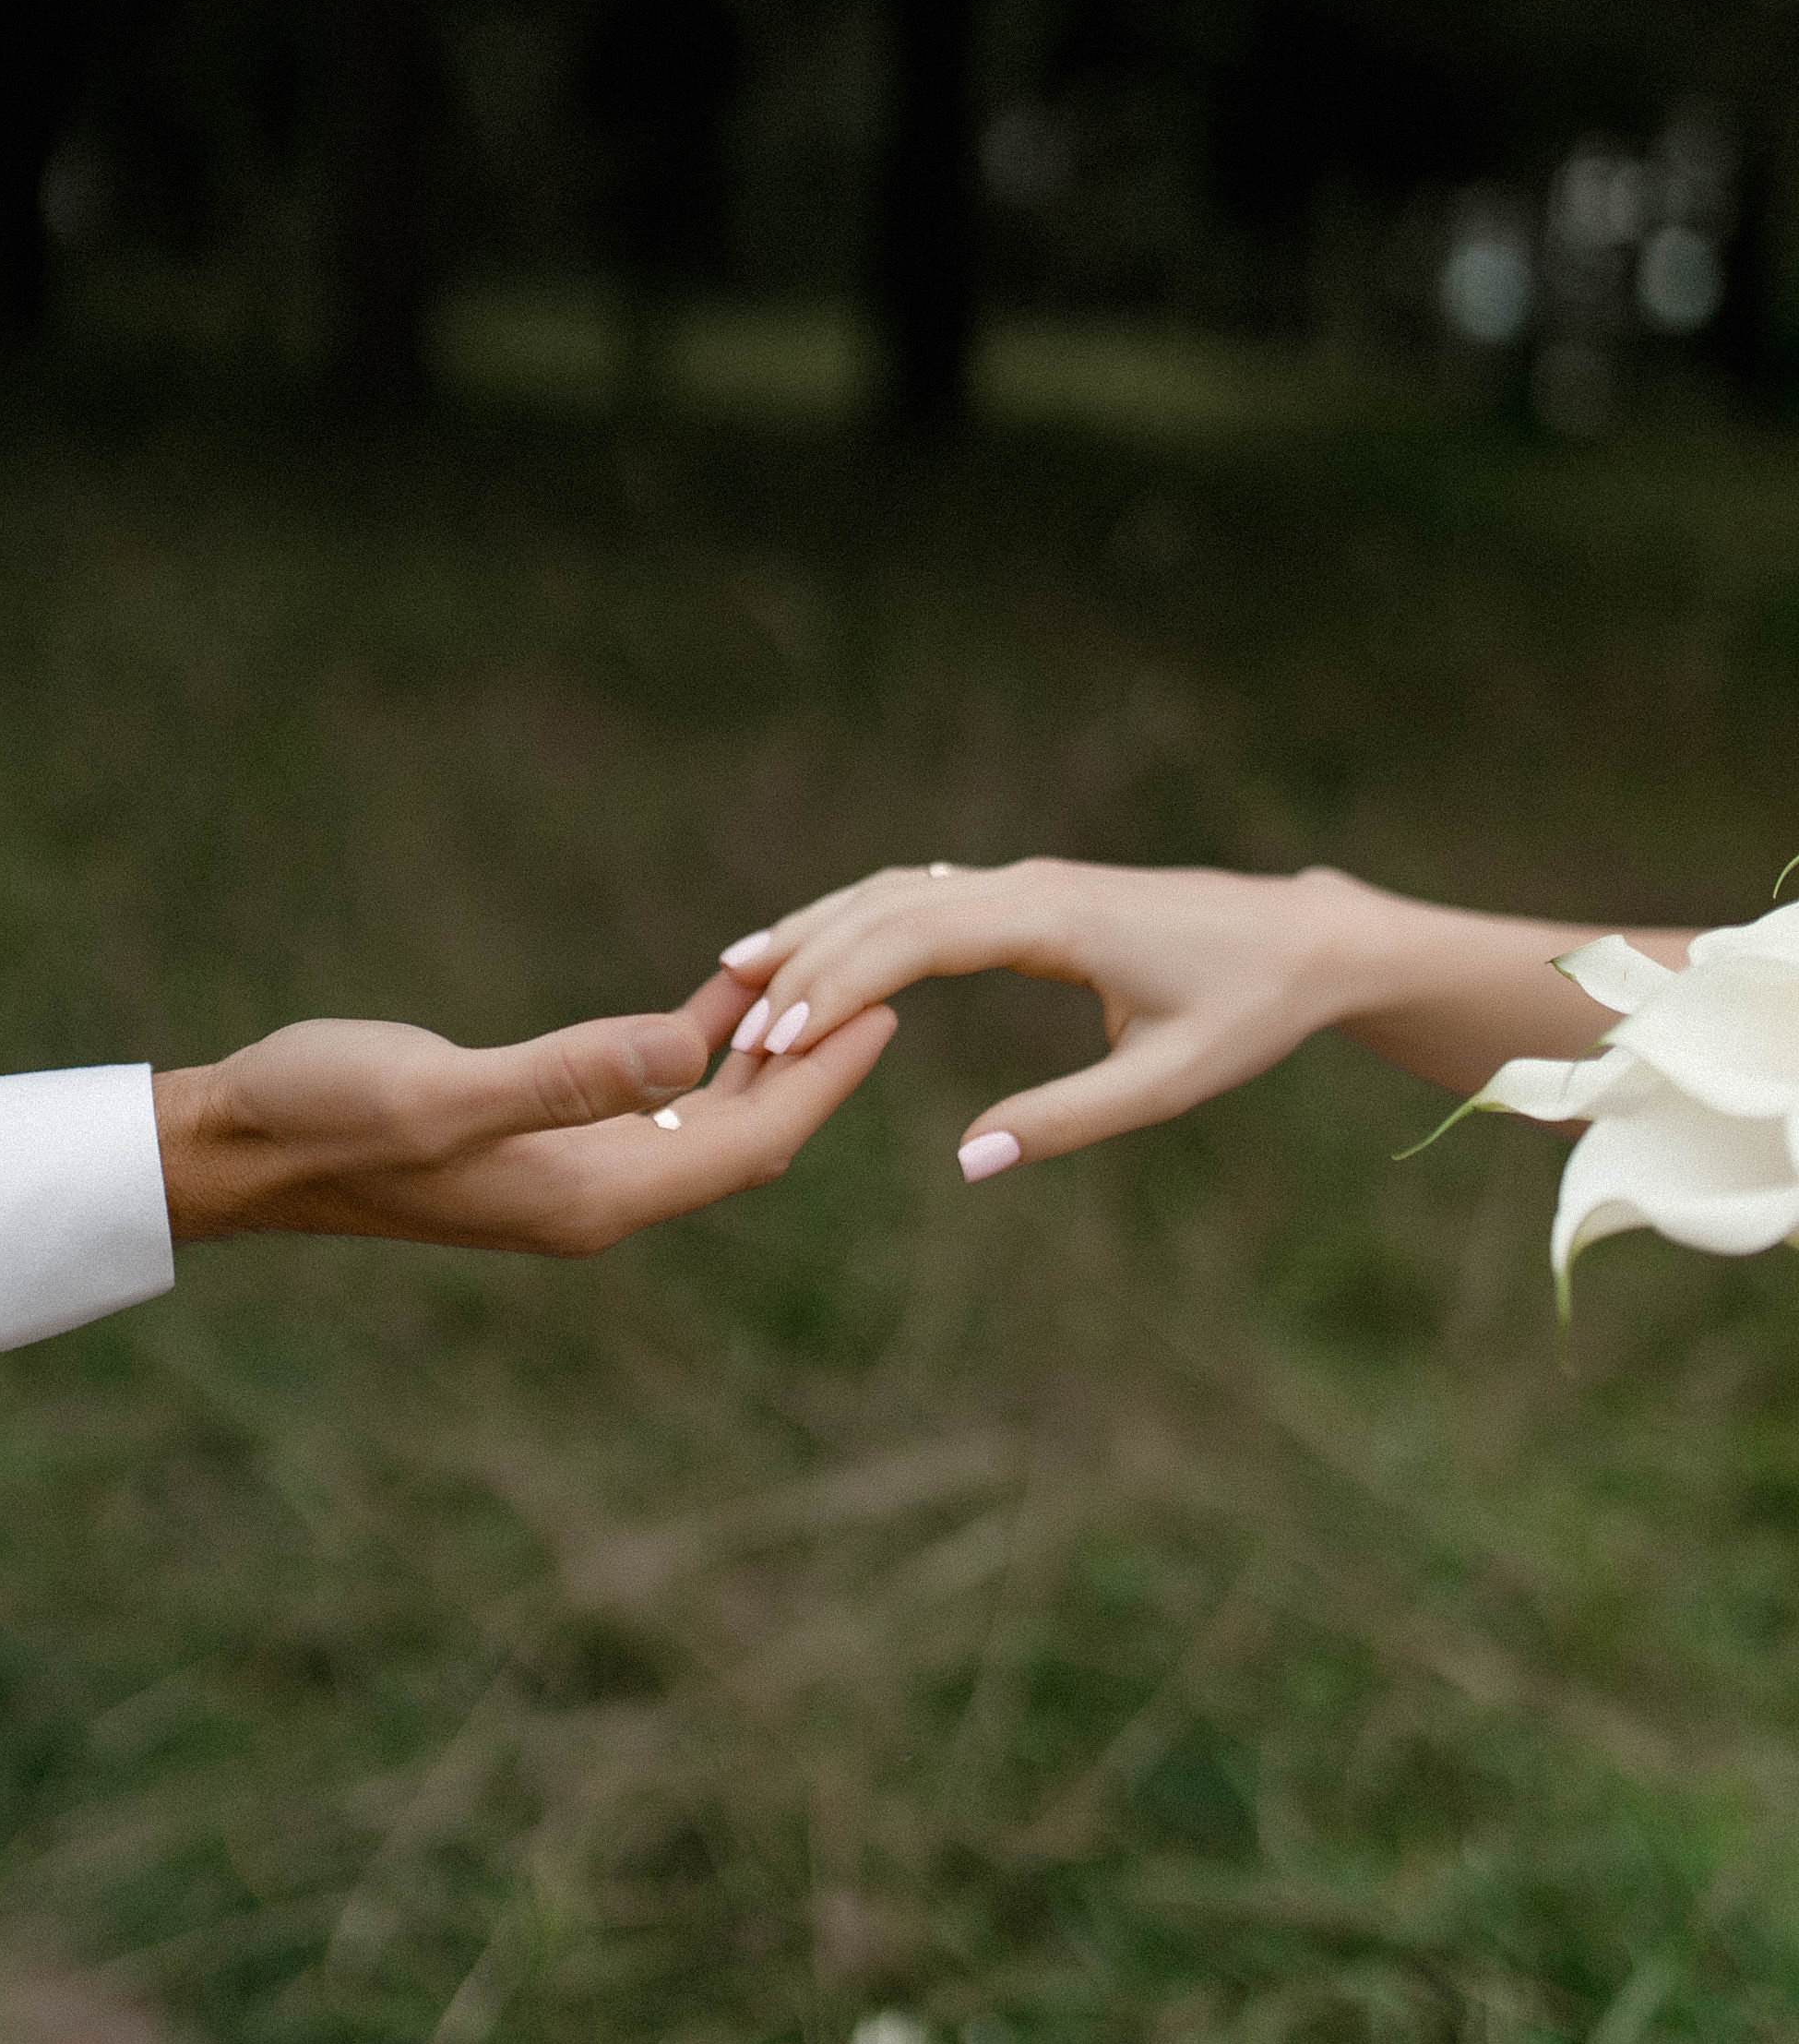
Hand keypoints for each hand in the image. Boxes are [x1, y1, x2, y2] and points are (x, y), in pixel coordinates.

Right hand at [153, 970, 895, 1252]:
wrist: (243, 1148)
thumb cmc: (326, 1112)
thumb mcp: (443, 1091)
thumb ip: (565, 1076)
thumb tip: (689, 1055)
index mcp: (589, 1195)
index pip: (746, 1143)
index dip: (824, 1081)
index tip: (891, 1010)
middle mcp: (595, 1194)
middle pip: (743, 1134)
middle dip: (818, 1066)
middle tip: (890, 982)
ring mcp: (570, 1170)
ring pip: (703, 1115)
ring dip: (763, 1053)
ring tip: (832, 980)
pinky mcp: (542, 1136)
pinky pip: (651, 1096)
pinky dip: (695, 1046)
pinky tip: (723, 996)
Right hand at [716, 861, 1373, 1174]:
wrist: (1309, 941)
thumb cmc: (1247, 1011)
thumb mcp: (1168, 1080)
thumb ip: (1067, 1121)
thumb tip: (966, 1162)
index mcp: (1056, 920)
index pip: (915, 936)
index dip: (838, 983)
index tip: (777, 1037)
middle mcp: (1028, 885)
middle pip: (884, 907)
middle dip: (806, 965)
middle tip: (734, 1035)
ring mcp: (1025, 882)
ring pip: (894, 893)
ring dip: (818, 933)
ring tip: (737, 981)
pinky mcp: (1029, 895)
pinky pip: (922, 899)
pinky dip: (858, 923)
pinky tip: (815, 954)